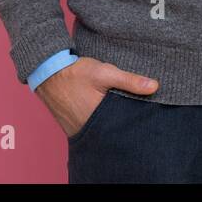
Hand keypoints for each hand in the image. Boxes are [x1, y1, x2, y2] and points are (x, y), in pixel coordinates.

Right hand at [34, 56, 159, 137]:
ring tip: (118, 108)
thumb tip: (155, 87)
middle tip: (130, 107)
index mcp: (100, 119)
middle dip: (124, 120)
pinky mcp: (74, 127)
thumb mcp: (104, 73)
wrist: (46, 71)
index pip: (125, 125)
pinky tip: (104, 109)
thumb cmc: (75, 73)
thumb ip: (129, 81)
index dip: (136, 119)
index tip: (146, 111)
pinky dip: (100, 120)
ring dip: (112, 120)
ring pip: (104, 128)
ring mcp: (81, 130)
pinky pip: (93, 127)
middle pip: (115, 129)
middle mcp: (90, 129)